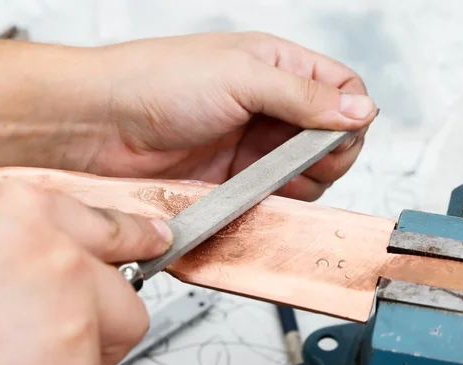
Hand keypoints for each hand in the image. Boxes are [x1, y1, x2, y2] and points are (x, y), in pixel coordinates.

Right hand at [0, 181, 171, 364]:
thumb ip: (18, 239)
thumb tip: (66, 244)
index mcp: (19, 213)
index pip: (110, 223)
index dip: (130, 239)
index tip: (153, 239)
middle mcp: (53, 253)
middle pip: (124, 285)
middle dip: (99, 308)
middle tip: (46, 326)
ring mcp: (70, 312)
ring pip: (116, 332)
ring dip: (80, 349)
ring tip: (13, 356)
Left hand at [86, 32, 377, 200]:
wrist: (102, 125)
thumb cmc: (158, 81)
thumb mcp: (241, 76)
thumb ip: (305, 96)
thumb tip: (361, 109)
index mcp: (277, 66)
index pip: (342, 89)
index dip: (351, 114)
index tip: (339, 134)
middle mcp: (270, 106)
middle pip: (331, 136)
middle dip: (329, 153)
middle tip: (303, 159)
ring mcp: (253, 145)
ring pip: (307, 171)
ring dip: (304, 180)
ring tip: (276, 176)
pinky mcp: (235, 178)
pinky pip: (275, 195)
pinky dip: (279, 200)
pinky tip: (264, 194)